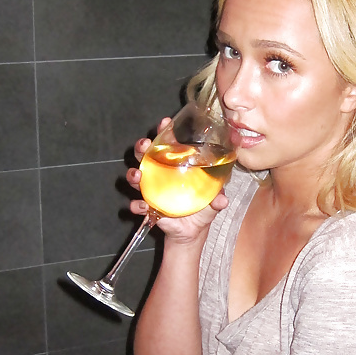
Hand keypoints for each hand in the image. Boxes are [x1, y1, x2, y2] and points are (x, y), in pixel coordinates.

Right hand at [126, 118, 228, 240]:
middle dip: (141, 147)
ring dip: (134, 174)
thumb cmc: (202, 207)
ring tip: (137, 175)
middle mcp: (161, 174)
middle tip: (144, 145)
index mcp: (176, 166)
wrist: (193, 231)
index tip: (165, 123)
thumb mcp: (213, 200)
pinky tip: (143, 206)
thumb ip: (217, 198)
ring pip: (136, 176)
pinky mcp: (148, 207)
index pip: (168, 144)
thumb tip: (222, 199)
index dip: (164, 132)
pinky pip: (137, 205)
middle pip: (145, 155)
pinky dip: (137, 205)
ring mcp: (152, 190)